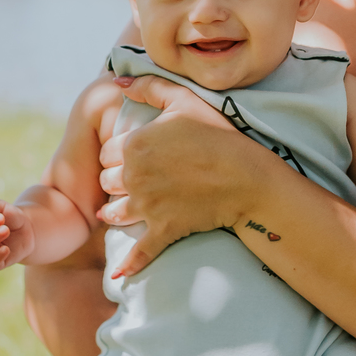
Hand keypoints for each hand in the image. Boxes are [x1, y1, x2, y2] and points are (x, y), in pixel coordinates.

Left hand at [98, 75, 253, 277]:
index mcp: (134, 144)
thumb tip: (117, 80)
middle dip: (117, 181)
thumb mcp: (184, 100)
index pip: (107, 152)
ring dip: (116, 212)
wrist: (249, 178)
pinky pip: (139, 252)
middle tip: (138, 179)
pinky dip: (129, 265)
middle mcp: (133, 176)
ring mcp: (147, 206)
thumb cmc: (219, 135)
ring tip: (126, 210)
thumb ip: (148, 86)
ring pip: (113, 213)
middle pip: (107, 182)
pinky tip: (120, 275)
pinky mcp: (163, 230)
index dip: (119, 153)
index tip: (138, 154)